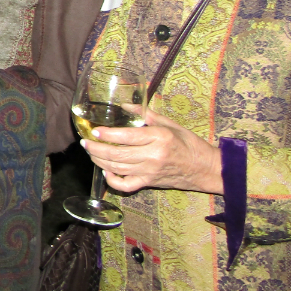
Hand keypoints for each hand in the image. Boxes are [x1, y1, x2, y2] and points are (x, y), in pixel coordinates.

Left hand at [83, 108, 223, 194]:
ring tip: (91, 152)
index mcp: (159, 138)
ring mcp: (150, 172)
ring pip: (117, 168)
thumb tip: (124, 105)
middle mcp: (153, 156)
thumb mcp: (170, 124)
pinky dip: (112, 180)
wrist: (205, 168)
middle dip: (96, 148)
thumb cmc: (188, 143)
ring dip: (99, 161)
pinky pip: (126, 186)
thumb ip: (146, 114)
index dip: (107, 135)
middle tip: (85, 143)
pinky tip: (106, 171)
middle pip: (117, 154)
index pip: (127, 137)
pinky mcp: (149, 183)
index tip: (94, 131)